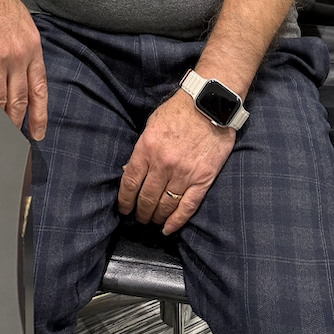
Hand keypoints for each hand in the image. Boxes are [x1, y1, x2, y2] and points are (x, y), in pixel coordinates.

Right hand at [0, 0, 47, 139]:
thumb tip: (22, 76)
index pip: (39, 89)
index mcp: (32, 48)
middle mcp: (17, 54)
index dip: (39, 115)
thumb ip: (24, 51)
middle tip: (12, 138)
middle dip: (15, 122)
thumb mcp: (23, 25)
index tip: (37, 133)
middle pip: (17, 99)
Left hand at [118, 91, 235, 233]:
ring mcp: (184, 174)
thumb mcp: (151, 126)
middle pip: (146, 198)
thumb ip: (142, 150)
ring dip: (156, 217)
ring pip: (165, 205)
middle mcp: (163, 164)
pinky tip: (168, 228)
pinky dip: (176, 221)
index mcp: (147, 149)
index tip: (123, 209)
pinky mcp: (203, 179)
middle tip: (139, 217)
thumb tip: (131, 173)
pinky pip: (187, 207)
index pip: (130, 183)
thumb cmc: (178, 111)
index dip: (124, 200)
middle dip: (140, 212)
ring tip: (153, 220)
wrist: (209, 104)